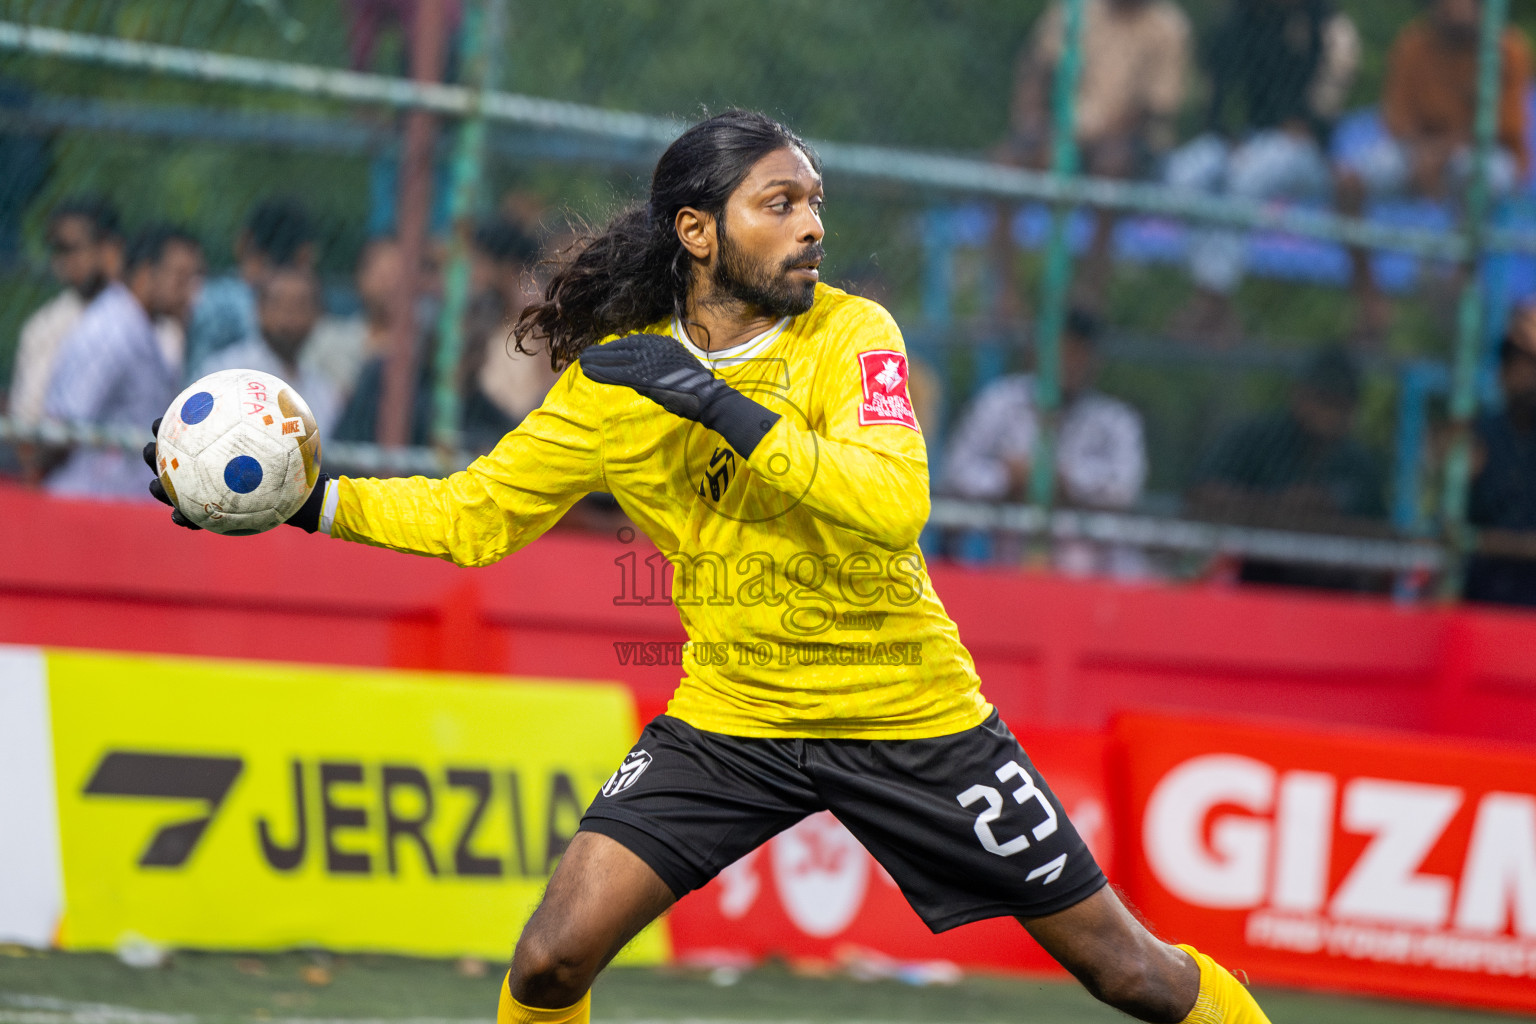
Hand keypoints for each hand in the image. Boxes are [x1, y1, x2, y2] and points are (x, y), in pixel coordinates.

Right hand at [142, 418, 330, 532]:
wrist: (301, 498)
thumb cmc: (293, 466)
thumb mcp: (286, 440)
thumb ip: (273, 422)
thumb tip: (277, 392)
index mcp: (214, 450)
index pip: (184, 438)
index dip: (164, 430)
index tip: (159, 423)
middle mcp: (205, 471)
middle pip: (169, 463)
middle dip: (154, 458)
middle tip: (152, 451)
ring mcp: (206, 494)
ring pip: (172, 492)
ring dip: (161, 490)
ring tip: (157, 487)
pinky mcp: (213, 517)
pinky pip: (194, 520)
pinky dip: (185, 519)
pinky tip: (180, 518)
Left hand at [579, 333, 780, 457]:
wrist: (708, 399)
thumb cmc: (694, 390)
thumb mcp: (674, 371)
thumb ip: (656, 369)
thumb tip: (636, 374)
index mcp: (664, 344)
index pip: (634, 342)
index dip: (615, 347)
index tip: (602, 351)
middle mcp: (656, 347)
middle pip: (622, 347)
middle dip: (602, 352)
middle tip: (585, 355)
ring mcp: (650, 360)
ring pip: (616, 358)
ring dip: (597, 361)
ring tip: (582, 363)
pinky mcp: (645, 376)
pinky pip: (618, 373)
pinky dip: (602, 373)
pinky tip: (589, 373)